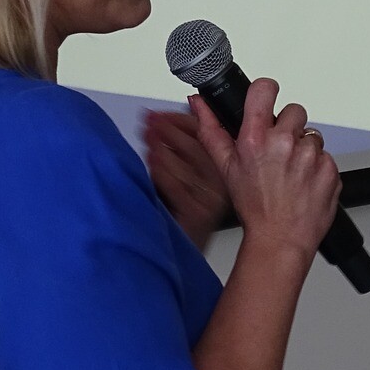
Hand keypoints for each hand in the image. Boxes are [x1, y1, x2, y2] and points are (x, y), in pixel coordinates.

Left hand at [143, 106, 231, 252]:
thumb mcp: (188, 177)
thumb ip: (182, 150)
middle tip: (150, 119)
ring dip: (164, 146)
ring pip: (187, 163)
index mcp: (222, 170)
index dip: (182, 119)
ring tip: (148, 135)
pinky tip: (152, 162)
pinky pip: (178, 188)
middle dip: (169, 129)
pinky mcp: (197, 214)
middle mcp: (219, 184)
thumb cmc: (185, 216)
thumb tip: (162, 121)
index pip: (207, 134)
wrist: (184, 257)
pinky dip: (163, 172)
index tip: (161, 113)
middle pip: (197, 145)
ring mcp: (209, 200)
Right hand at [189, 79, 339, 270]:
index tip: (266, 100)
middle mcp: (284, 143)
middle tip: (278, 152)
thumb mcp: (226, 168)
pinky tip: (304, 182)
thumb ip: (211, 130)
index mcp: (256, 139)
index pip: (265, 88)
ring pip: (311, 135)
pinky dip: (317, 167)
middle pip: (294, 111)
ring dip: (303, 149)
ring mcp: (310, 156)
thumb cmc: (255, 207)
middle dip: (287, 128)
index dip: (267, 92)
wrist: (281, 239)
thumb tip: (199, 104)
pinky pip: (325, 156)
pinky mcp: (330, 169)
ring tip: (290, 172)